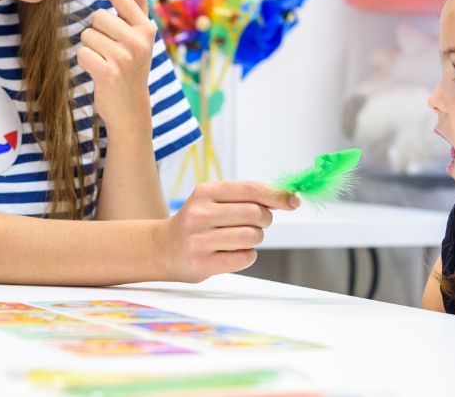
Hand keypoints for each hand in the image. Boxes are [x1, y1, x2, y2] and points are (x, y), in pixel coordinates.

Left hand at [78, 0, 155, 130]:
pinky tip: (99, 73)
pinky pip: (82, 53)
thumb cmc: (131, 69)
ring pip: (87, 35)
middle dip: (97, 33)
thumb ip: (139, 9)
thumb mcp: (139, 39)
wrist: (131, 109)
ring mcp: (125, 56)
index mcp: (146, 28)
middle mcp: (139, 40)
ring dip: (90, 49)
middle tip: (110, 52)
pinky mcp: (109, 72)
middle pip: (97, 16)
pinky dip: (85, 63)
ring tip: (105, 64)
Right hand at [157, 180, 299, 282]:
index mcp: (205, 192)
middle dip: (264, 219)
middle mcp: (200, 214)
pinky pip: (245, 257)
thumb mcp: (213, 200)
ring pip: (252, 236)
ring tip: (240, 238)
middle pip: (255, 214)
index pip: (250, 190)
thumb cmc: (197, 222)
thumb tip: (287, 198)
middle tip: (256, 223)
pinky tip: (232, 252)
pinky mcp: (203, 264)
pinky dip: (247, 255)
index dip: (276, 195)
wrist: (162, 248)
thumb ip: (246, 197)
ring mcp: (200, 240)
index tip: (292, 201)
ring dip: (255, 238)